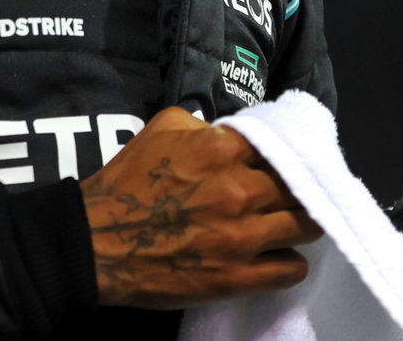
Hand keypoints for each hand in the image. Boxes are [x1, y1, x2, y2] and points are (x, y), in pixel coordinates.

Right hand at [81, 106, 322, 307]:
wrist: (96, 243)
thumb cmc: (127, 181)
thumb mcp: (162, 128)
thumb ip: (206, 125)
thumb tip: (234, 133)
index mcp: (221, 150)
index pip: (281, 144)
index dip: (285, 152)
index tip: (286, 160)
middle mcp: (238, 191)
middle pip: (300, 186)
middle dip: (298, 188)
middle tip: (292, 193)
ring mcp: (241, 237)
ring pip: (306, 226)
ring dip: (302, 223)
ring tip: (290, 224)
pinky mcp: (236, 277)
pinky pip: (292, 269)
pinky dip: (291, 262)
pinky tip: (279, 256)